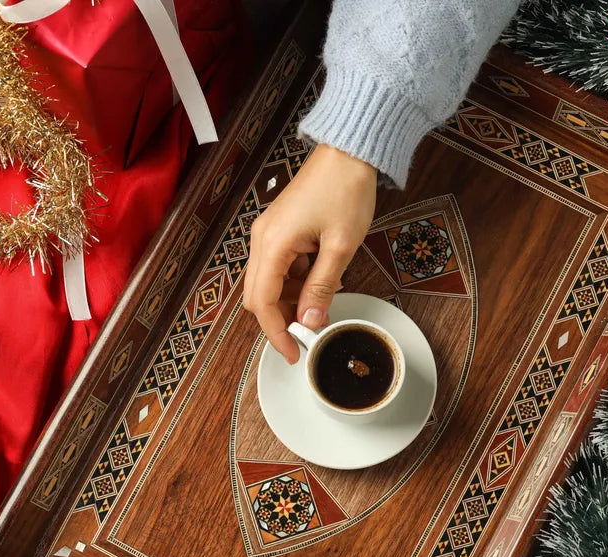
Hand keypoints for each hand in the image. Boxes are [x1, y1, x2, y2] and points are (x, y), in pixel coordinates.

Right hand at [243, 143, 377, 362]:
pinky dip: (296, 282)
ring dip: (292, 300)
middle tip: (310, 333)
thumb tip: (310, 321)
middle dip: (282, 319)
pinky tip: (322, 280)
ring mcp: (269, 234)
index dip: (277, 333)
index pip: (263, 303)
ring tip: (324, 302)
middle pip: (259, 296)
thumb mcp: (340, 246)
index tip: (294, 353)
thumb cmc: (346, 190)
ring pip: (269, 283)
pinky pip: (280, 267)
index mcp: (273, 245)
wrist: (349, 152)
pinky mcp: (280, 230)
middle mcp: (263, 240)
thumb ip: (322, 287)